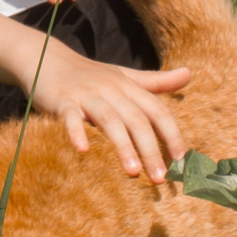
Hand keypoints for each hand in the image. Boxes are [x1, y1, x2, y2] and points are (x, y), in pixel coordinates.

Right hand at [24, 48, 191, 181]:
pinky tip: (83, 150)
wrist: (47, 58)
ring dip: (122, 146)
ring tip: (133, 173)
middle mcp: (111, 90)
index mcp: (129, 87)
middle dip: (150, 150)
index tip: (182, 161)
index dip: (172, 135)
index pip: (157, 111)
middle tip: (160, 178)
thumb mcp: (124, 76)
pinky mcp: (62, 100)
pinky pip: (70, 117)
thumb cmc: (90, 75)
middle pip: (137, 120)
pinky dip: (76, 132)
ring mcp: (86, 95)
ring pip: (109, 120)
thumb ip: (156, 81)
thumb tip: (189, 74)